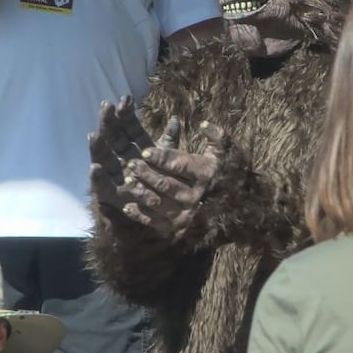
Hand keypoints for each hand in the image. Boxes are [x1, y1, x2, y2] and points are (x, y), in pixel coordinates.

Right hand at [88, 96, 161, 208]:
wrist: (150, 210)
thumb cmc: (157, 180)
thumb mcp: (165, 159)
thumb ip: (168, 140)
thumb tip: (176, 119)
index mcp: (133, 147)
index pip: (127, 126)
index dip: (126, 113)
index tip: (125, 99)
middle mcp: (119, 157)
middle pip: (112, 137)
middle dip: (108, 122)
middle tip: (106, 106)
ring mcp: (111, 173)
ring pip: (102, 157)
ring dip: (97, 146)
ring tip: (93, 134)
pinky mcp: (107, 192)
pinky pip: (101, 184)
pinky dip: (97, 177)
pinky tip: (94, 168)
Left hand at [118, 121, 225, 237]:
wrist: (226, 206)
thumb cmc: (213, 171)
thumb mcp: (219, 152)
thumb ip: (215, 136)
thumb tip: (204, 125)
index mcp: (204, 176)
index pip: (181, 166)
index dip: (162, 158)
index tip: (145, 151)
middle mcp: (195, 196)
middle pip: (167, 185)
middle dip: (147, 174)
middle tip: (131, 164)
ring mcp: (184, 213)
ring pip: (159, 203)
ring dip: (142, 192)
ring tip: (128, 181)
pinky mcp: (174, 227)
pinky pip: (155, 222)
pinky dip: (140, 215)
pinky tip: (127, 206)